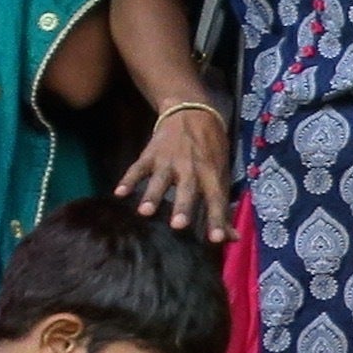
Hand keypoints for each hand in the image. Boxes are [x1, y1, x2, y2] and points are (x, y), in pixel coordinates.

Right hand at [123, 104, 231, 242]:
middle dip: (183, 206)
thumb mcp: (221, 172)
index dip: (217, 219)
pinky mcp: (151, 154)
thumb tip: (232, 238)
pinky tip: (119, 192)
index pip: (217, 199)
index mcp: (212, 173)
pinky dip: (128, 179)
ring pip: (160, 179)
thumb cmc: (210, 149)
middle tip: (178, 226)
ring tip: (144, 212)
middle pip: (188, 189)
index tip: (217, 239)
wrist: (192, 113)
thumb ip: (223, 205)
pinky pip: (138, 168)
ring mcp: (169, 160)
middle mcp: (191, 167)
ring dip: (152, 195)